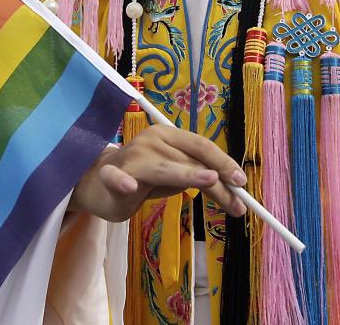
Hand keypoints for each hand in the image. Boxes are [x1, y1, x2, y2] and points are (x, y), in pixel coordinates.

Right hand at [71, 124, 246, 221]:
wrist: (97, 182)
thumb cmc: (143, 175)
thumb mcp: (175, 173)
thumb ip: (197, 174)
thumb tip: (232, 184)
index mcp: (168, 135)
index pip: (202, 146)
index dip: (224, 162)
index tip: (242, 182)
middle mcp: (151, 140)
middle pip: (191, 161)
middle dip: (218, 185)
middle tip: (238, 205)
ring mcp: (130, 157)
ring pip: (164, 169)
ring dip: (187, 175)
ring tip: (208, 180)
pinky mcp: (110, 177)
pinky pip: (116, 178)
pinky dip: (121, 182)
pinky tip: (127, 187)